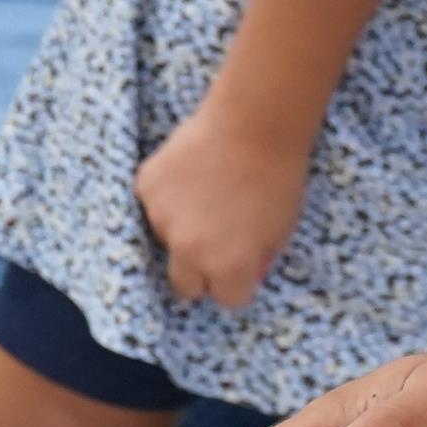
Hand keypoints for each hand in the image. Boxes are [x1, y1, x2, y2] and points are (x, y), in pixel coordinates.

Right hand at [133, 93, 316, 306]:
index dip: (237, 284)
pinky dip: (168, 198)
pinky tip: (191, 176)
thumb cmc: (279, 180)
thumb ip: (257, 259)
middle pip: (185, 286)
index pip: (227, 300)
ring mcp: (161, 218)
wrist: (253, 127)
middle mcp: (188, 250)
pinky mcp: (145, 188)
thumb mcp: (281, 232)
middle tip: (215, 247)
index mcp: (228, 267)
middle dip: (200, 274)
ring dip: (182, 229)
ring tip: (208, 197)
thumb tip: (243, 274)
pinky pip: (154, 207)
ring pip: (167, 241)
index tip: (241, 270)